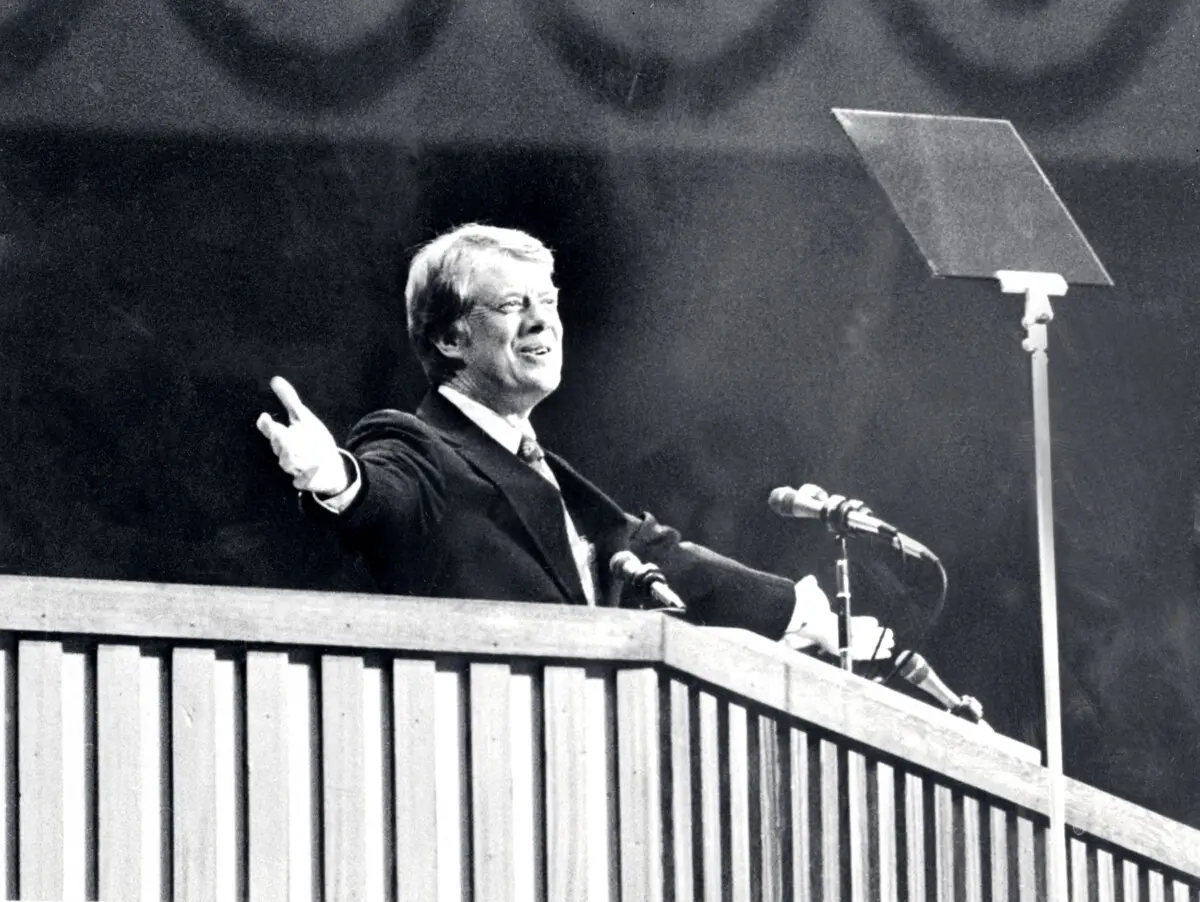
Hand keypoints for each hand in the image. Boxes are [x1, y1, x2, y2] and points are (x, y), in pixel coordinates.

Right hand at [256, 376, 347, 494]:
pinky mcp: (305, 482)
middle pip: (278, 446)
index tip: (264, 417)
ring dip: (290, 456)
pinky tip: (316, 465)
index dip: (267, 426)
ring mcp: (295, 469)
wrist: (330, 467)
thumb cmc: (312, 440)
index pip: (271, 431)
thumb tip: (275, 379)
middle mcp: (285, 453)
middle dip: (279, 439)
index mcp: (284, 437)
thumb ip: (290, 400)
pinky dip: (307, 475)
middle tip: (280, 431)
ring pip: (287, 463)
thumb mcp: (304, 418)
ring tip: (295, 449)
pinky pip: (303, 481)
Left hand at [783, 575, 894, 660]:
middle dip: (875, 638)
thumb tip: (810, 579)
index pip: (851, 624)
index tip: (875, 623)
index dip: (864, 625)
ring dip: (878, 645)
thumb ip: (810, 585)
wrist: (802, 613)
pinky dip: (874, 652)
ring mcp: (839, 641)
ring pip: (864, 646)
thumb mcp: (808, 591)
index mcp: (830, 622)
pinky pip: (862, 653)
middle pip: (860, 638)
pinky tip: (886, 651)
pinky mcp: (842, 648)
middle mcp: (836, 634)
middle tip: (889, 638)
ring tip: (891, 644)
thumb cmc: (805, 603)